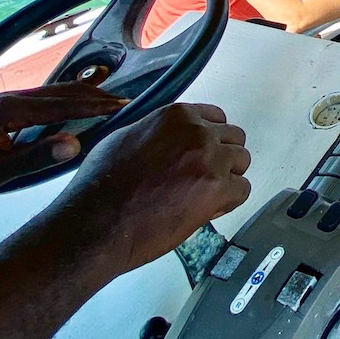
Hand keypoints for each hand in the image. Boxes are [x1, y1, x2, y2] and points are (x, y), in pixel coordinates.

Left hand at [0, 84, 127, 206]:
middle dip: (95, 96)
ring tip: (108, 100)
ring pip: (52, 93)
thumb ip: (35, 158)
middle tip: (126, 101)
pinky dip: (65, 101)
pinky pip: (41, 101)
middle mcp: (10, 99)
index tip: (123, 107)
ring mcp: (4, 102)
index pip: (64, 105)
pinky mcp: (0, 109)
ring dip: (82, 96)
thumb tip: (76, 144)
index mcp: (10, 110)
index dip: (96, 106)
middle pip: (62, 93)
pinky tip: (73, 106)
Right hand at [49, 103, 250, 274]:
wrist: (96, 222)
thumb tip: (168, 137)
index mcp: (176, 116)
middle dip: (222, 157)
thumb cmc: (100, 186)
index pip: (215, 118)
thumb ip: (158, 132)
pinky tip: (206, 209)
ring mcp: (209, 159)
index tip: (202, 154)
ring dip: (227, 178)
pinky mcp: (217, 188)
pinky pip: (243, 190)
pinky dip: (229, 202)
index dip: (210, 139)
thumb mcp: (125, 138)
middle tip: (204, 177)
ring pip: (242, 161)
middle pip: (234, 138)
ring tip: (203, 195)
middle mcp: (197, 132)